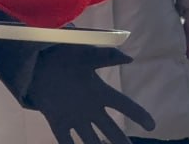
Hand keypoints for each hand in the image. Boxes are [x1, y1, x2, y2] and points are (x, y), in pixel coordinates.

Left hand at [29, 45, 155, 143]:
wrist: (36, 63)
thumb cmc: (64, 56)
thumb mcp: (85, 54)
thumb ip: (105, 56)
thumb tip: (129, 58)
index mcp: (100, 91)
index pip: (123, 105)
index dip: (138, 114)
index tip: (152, 126)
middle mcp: (90, 108)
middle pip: (111, 129)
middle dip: (121, 141)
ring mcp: (74, 117)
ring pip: (91, 140)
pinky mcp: (57, 123)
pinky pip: (66, 141)